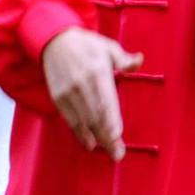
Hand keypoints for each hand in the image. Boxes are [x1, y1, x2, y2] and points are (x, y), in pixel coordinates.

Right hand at [42, 27, 142, 157]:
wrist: (54, 40)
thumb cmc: (87, 44)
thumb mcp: (108, 46)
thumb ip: (124, 58)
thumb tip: (139, 61)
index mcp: (98, 71)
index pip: (106, 99)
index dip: (111, 118)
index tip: (118, 134)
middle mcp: (82, 84)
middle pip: (96, 115)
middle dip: (108, 136)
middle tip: (119, 154)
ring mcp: (68, 92)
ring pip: (83, 120)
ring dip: (96, 138)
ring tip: (110, 152)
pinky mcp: (58, 97)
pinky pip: (70, 119)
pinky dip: (80, 133)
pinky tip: (90, 144)